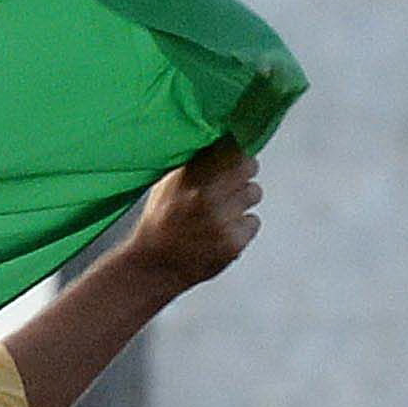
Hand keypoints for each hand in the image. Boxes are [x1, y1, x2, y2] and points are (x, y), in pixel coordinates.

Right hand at [120, 139, 262, 289]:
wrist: (153, 266)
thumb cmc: (160, 222)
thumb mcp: (167, 182)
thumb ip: (194, 162)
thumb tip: (222, 140)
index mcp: (189, 175)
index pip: (229, 145)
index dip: (233, 149)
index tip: (231, 154)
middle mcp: (206, 194)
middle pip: (248, 165)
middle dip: (243, 171)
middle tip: (231, 183)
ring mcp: (221, 219)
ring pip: (255, 192)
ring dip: (243, 200)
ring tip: (222, 212)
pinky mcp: (232, 242)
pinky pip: (253, 222)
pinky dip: (242, 227)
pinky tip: (222, 232)